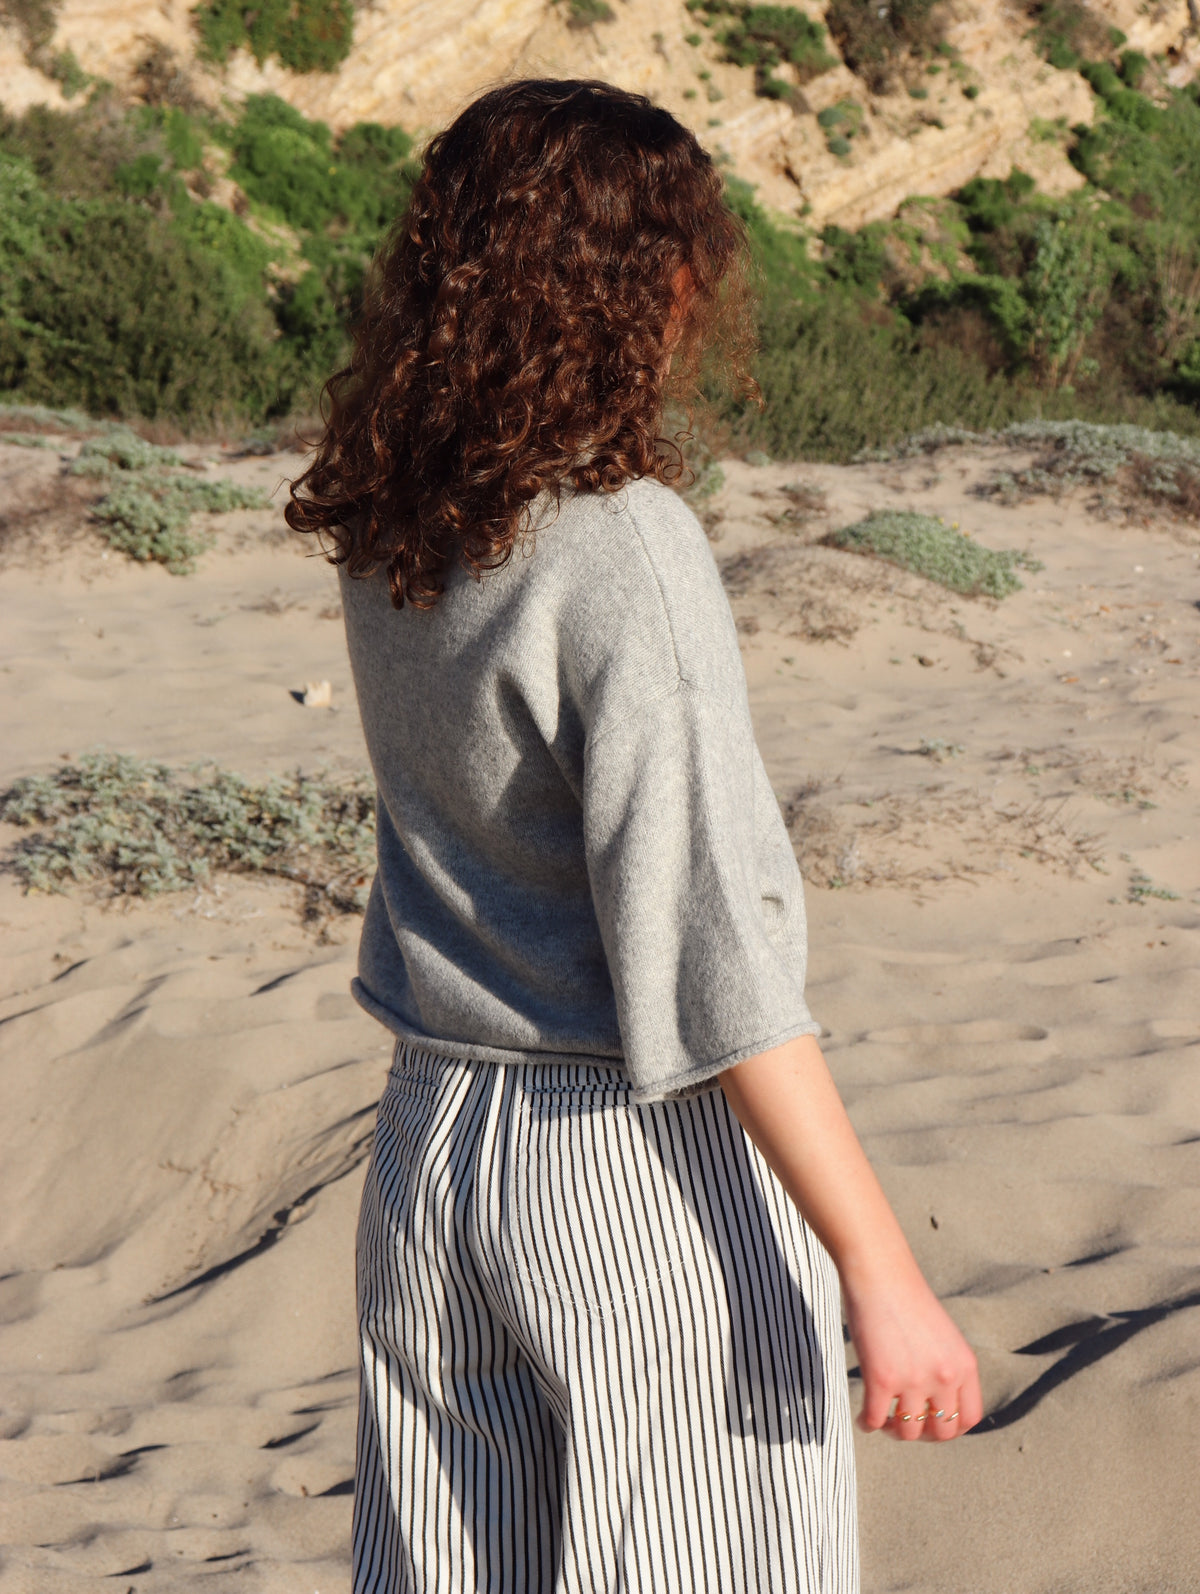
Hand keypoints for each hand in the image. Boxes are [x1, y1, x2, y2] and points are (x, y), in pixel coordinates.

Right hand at [843, 1260, 982, 1441]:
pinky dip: (867, 1424)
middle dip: (923, 1434)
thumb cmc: (907, 1299)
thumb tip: (935, 1405)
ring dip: (893, 1430)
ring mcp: (913, 1379)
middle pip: (942, 1432)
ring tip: (882, 1419)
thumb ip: (947, 1368)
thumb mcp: (944, 1336)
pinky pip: (874, 1419)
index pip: (970, 1419)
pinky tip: (862, 1418)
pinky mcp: (881, 1378)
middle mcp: (944, 1377)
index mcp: (964, 1365)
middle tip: (905, 1422)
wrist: (880, 1273)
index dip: (950, 1428)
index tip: (931, 1422)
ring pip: (907, 1431)